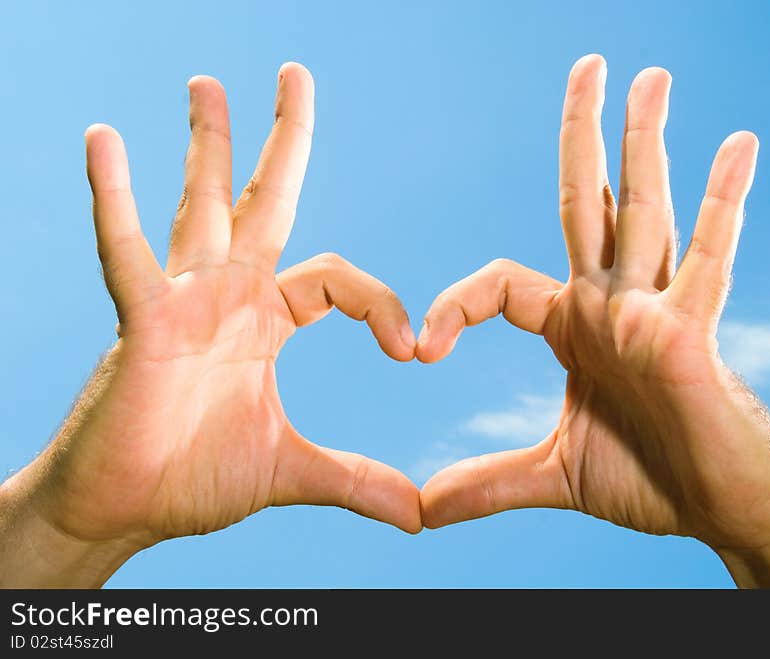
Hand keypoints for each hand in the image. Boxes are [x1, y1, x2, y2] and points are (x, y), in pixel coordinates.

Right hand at [0, 64, 419, 586]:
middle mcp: (228, 297)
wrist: (126, 508)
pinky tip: (104, 141)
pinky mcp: (140, 320)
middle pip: (263, 201)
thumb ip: (353, 480)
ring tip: (208, 83)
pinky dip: (114, 198)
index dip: (382, 304)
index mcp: (266, 322)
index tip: (413, 349)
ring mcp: (183, 300)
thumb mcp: (291, 472)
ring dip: (207, 144)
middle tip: (296, 74)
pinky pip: (127, 251)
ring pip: (200, 205)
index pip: (339, 280)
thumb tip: (417, 515)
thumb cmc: (194, 479)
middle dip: (281, 140)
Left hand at [417, 55, 769, 586]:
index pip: (498, 285)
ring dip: (647, 145)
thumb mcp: (551, 476)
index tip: (421, 348)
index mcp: (572, 328)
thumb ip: (489, 482)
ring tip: (653, 78)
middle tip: (587, 67)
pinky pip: (708, 262)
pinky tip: (739, 148)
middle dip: (584, 136)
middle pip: (587, 203)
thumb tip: (423, 512)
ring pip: (644, 213)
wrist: (719, 509)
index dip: (454, 306)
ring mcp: (652, 312)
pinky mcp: (691, 334)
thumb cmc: (650, 482)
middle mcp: (609, 305)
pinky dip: (724, 205)